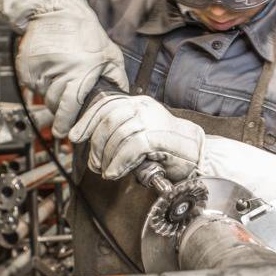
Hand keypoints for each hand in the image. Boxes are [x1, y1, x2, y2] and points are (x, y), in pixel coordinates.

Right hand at [0, 0, 128, 136]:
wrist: (55, 9)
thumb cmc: (84, 31)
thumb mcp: (110, 52)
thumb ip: (118, 78)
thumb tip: (122, 99)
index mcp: (80, 70)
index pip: (71, 106)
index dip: (67, 122)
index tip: (65, 134)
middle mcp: (58, 71)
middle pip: (55, 105)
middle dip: (61, 109)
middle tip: (67, 104)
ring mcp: (40, 69)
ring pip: (44, 96)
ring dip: (52, 94)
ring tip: (61, 77)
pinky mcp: (26, 66)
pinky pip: (33, 86)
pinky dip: (41, 83)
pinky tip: (51, 69)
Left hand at [68, 95, 204, 180]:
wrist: (199, 155)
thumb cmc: (170, 149)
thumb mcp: (142, 135)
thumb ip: (122, 133)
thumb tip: (95, 144)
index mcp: (139, 103)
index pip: (106, 104)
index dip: (86, 121)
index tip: (75, 137)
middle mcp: (144, 107)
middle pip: (107, 120)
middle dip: (95, 144)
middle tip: (95, 164)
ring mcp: (151, 120)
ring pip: (116, 134)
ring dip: (106, 157)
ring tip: (107, 171)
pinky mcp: (157, 137)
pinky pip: (129, 148)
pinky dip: (118, 163)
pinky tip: (115, 172)